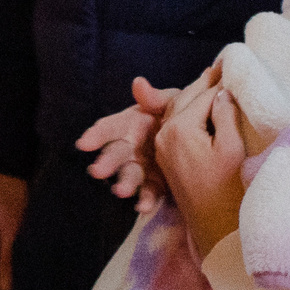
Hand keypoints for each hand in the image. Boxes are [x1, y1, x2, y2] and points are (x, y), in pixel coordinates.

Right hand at [78, 76, 187, 212]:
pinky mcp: (156, 185)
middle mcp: (132, 147)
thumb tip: (138, 83)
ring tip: (121, 192)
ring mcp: (143, 167)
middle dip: (106, 162)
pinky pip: (149, 192)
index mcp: (132, 124)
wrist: (205, 137)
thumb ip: (156, 97)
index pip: (110, 128)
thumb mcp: (172, 102)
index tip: (84, 143)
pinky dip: (145, 199)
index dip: (97, 134)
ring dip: (124, 183)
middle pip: (115, 154)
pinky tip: (143, 206)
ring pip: (129, 175)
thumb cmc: (182, 114)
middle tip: (98, 171)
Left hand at [156, 84, 246, 260]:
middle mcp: (165, 135)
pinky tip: (202, 109)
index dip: (219, 79)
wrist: (214, 229)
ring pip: (178, 111)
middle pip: (186, 99)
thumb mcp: (232, 149)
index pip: (202, 95)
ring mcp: (163, 148)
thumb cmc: (228, 191)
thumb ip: (224, 116)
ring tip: (214, 83)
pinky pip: (175, 126)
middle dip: (204, 83)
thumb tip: (222, 93)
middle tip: (222, 67)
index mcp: (180, 130)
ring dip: (195, 96)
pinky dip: (188, 112)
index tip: (230, 62)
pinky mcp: (167, 159)